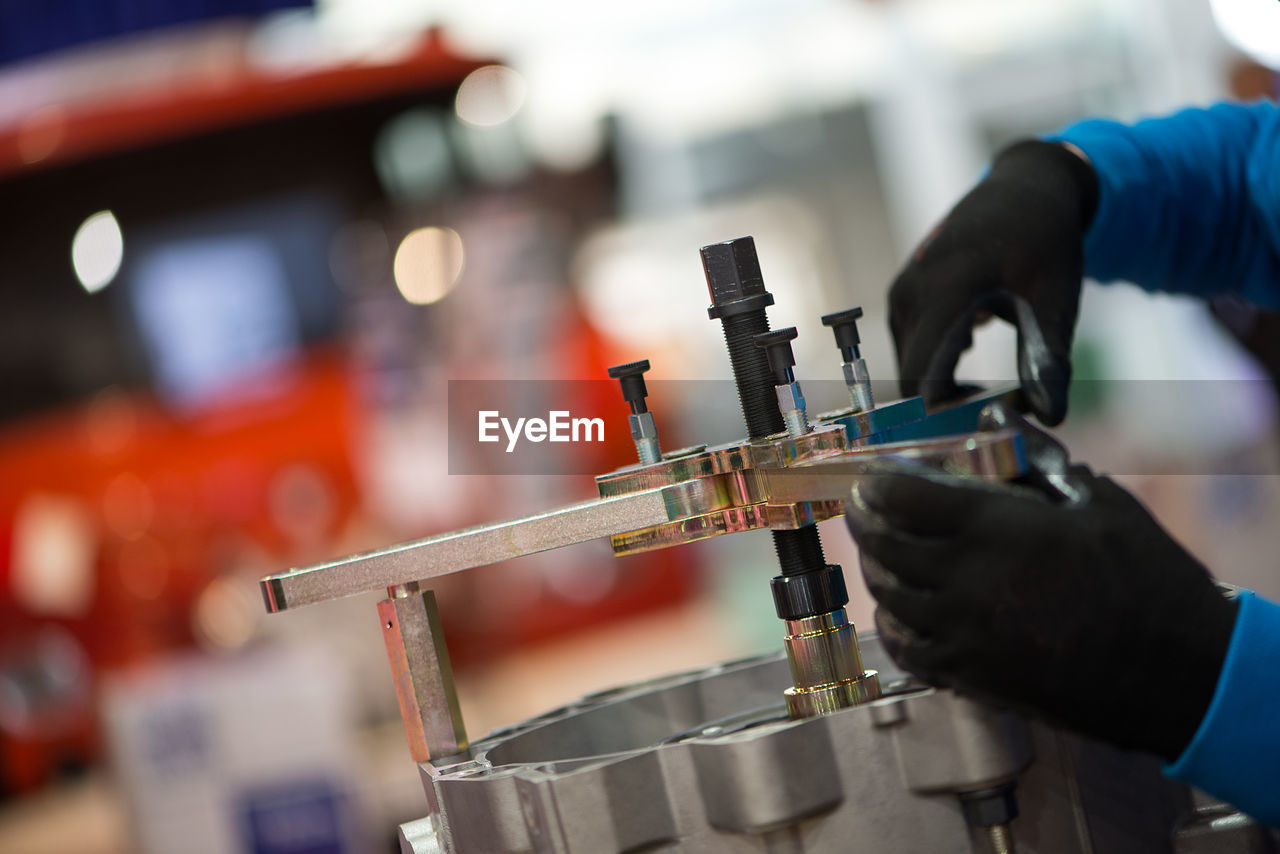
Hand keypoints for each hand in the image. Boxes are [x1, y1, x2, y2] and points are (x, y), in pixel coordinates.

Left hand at [844, 430, 1236, 760]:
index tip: (872, 475)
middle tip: (861, 507)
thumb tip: (994, 416)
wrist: (1173, 672)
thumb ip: (1034, 456)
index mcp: (996, 529)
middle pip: (883, 543)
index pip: (903, 496)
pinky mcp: (971, 675)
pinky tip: (897, 611)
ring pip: (888, 596)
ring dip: (874, 568)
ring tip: (876, 551)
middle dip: (864, 519)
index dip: (878, 482)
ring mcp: (964, 633)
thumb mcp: (1096, 501)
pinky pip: (907, 649)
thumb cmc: (1143, 577)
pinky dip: (892, 625)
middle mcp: (966, 580)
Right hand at [889, 140, 1097, 425]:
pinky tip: (968, 353)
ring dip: (938, 383)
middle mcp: (912, 290)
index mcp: (947, 289)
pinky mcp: (902, 294)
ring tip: (981, 386)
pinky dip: (932, 361)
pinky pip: (908, 344)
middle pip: (911, 375)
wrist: (1025, 190)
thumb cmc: (1045, 242)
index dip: (944, 412)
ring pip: (908, 362)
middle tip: (988, 411)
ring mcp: (901, 291)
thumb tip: (1051, 418)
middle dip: (943, 405)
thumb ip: (1049, 361)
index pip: (923, 374)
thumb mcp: (1056, 300)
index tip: (981, 424)